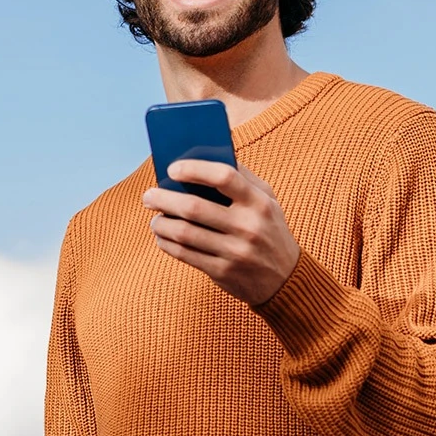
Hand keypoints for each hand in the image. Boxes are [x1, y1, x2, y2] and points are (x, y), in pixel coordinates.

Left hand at [142, 159, 299, 305]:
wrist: (287, 279)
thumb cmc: (269, 229)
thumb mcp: (267, 200)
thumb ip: (241, 177)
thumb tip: (201, 156)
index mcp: (259, 202)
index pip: (224, 176)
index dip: (194, 170)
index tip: (172, 169)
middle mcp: (248, 227)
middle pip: (194, 208)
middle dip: (163, 199)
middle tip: (148, 195)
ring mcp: (235, 252)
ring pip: (184, 233)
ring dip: (161, 223)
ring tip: (154, 217)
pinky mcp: (223, 272)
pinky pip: (184, 254)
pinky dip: (166, 243)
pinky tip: (162, 236)